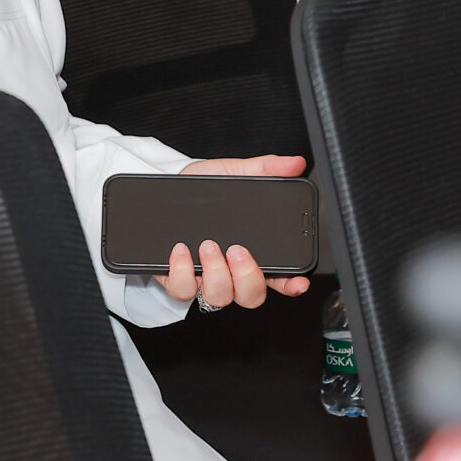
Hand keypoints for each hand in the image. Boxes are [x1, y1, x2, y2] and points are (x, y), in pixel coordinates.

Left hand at [158, 155, 315, 307]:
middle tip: (237, 250)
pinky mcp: (177, 280)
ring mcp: (204, 279)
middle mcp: (230, 272)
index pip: (280, 278)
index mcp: (252, 252)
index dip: (291, 285)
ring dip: (216, 273)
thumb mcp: (231, 174)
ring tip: (207, 244)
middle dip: (248, 277)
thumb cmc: (200, 191)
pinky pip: (183, 290)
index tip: (298, 282)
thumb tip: (294, 163)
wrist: (162, 194)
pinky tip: (181, 250)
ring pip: (219, 297)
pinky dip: (182, 272)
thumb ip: (263, 169)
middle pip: (251, 296)